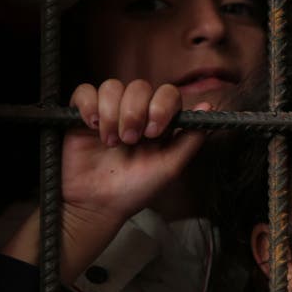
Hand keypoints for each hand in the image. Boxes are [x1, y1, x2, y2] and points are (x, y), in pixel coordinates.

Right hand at [1, 80, 207, 284]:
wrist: (98, 205)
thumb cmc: (136, 189)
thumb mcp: (171, 166)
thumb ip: (191, 138)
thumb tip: (209, 106)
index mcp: (158, 121)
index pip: (167, 93)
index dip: (162, 105)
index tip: (154, 132)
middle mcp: (135, 112)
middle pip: (139, 86)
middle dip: (134, 112)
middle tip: (130, 141)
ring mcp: (108, 111)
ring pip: (112, 86)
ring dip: (112, 113)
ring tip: (110, 142)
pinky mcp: (82, 114)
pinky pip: (84, 91)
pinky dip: (88, 105)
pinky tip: (92, 126)